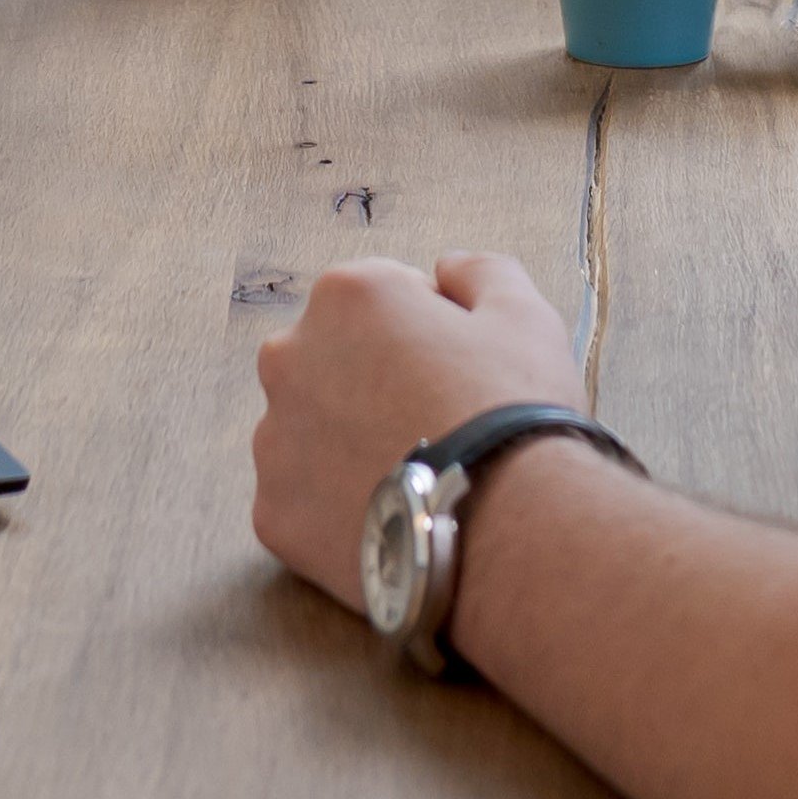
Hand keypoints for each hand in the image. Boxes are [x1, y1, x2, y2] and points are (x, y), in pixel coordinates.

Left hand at [245, 251, 584, 598]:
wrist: (509, 530)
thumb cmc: (513, 414)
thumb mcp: (523, 315)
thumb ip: (479, 272)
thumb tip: (448, 268)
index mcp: (346, 297)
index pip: (380, 297)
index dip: (428, 329)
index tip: (459, 369)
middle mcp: (289, 359)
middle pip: (333, 360)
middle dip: (374, 381)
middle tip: (435, 422)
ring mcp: (275, 442)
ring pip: (311, 431)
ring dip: (349, 443)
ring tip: (414, 475)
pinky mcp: (274, 513)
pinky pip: (305, 500)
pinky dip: (338, 506)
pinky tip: (391, 516)